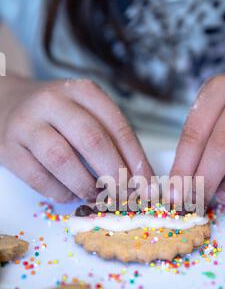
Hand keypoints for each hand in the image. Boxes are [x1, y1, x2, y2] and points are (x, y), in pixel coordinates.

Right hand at [0, 76, 152, 201]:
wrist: (5, 103)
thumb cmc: (56, 115)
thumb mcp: (86, 113)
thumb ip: (112, 140)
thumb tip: (141, 180)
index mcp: (82, 91)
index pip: (117, 126)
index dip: (136, 160)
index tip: (147, 185)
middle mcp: (53, 102)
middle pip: (92, 141)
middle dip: (114, 175)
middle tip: (125, 196)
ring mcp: (27, 124)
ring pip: (63, 159)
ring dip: (86, 185)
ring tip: (96, 197)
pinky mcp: (9, 147)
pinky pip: (38, 177)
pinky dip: (59, 192)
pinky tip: (69, 194)